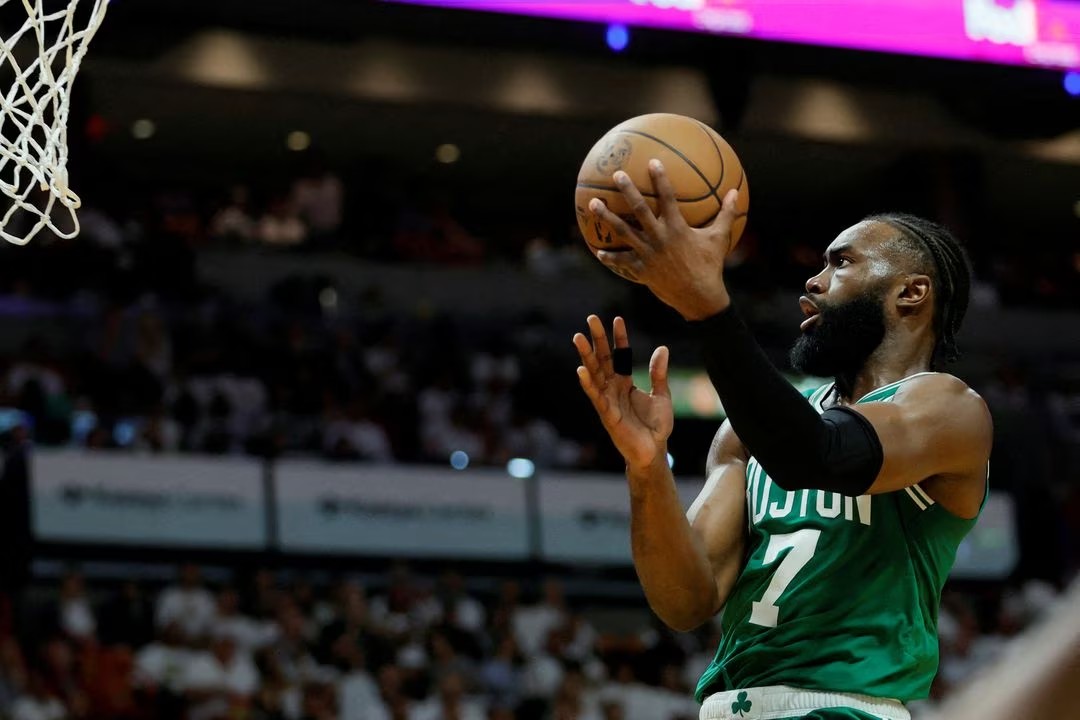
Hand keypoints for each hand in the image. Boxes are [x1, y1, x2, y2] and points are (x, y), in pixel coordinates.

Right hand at [573, 315, 672, 472]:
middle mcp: (613, 389)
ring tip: (578, 337)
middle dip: (597, 339)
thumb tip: (662, 349)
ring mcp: (608, 400)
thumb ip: (659, 374)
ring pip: (594, 373)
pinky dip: (588, 383)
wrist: (653, 451)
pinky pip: (596, 396)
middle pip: (603, 359)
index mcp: (625, 383)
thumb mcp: (662, 395)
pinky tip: (581, 369)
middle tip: (591, 318)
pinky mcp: (607, 414)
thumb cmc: (655, 427)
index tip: (617, 319)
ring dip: (586, 355)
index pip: (620, 355)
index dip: (619, 338)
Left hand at [589, 159, 739, 319]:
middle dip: (627, 190)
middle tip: (616, 174)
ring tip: (593, 203)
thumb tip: (736, 192)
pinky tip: (599, 252)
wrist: (699, 297)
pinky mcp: (641, 270)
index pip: (667, 197)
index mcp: (677, 228)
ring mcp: (648, 254)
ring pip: (623, 232)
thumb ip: (726, 213)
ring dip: (606, 217)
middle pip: (639, 210)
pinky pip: (622, 262)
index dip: (660, 179)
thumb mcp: (719, 238)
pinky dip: (610, 257)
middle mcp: (659, 238)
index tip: (652, 161)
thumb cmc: (710, 266)